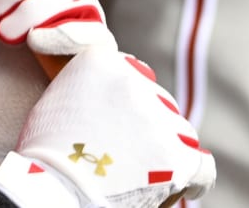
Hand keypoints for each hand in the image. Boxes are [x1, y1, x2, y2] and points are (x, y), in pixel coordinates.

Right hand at [0, 47, 215, 207]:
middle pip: (157, 101)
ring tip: (142, 172)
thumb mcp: (58, 99)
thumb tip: (113, 96)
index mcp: (100, 61)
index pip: (133, 73)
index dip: (127, 99)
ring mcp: (158, 118)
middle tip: (123, 150)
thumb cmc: (47, 152)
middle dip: (146, 125)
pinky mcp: (178, 156)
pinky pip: (201, 164)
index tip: (115, 119)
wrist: (54, 188)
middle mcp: (132, 81)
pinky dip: (194, 176)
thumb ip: (90, 87)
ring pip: (179, 131)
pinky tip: (184, 186)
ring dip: (166, 148)